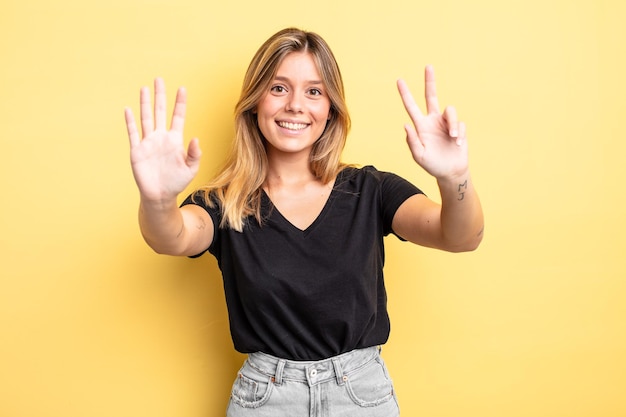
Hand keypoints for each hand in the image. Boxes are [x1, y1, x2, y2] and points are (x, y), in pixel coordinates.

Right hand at [125, 78, 201, 201]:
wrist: (160, 195)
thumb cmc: (177, 182)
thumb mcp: (191, 168)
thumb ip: (194, 154)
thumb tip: (196, 139)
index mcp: (175, 140)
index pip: (178, 117)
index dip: (180, 103)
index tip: (182, 88)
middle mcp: (161, 138)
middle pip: (160, 112)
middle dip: (160, 96)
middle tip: (159, 79)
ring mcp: (148, 143)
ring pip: (146, 118)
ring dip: (145, 103)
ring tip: (145, 88)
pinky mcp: (137, 151)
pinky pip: (133, 133)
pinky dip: (130, 122)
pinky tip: (128, 109)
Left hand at [397, 66, 468, 180]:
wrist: (450, 172)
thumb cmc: (432, 165)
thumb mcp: (419, 156)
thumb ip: (412, 141)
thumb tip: (406, 124)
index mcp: (421, 126)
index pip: (411, 107)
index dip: (405, 94)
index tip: (399, 80)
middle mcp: (433, 121)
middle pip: (431, 97)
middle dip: (430, 82)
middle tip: (428, 66)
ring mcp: (446, 123)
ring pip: (450, 111)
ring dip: (452, 124)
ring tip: (453, 138)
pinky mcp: (459, 128)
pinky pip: (460, 124)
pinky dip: (459, 134)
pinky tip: (458, 144)